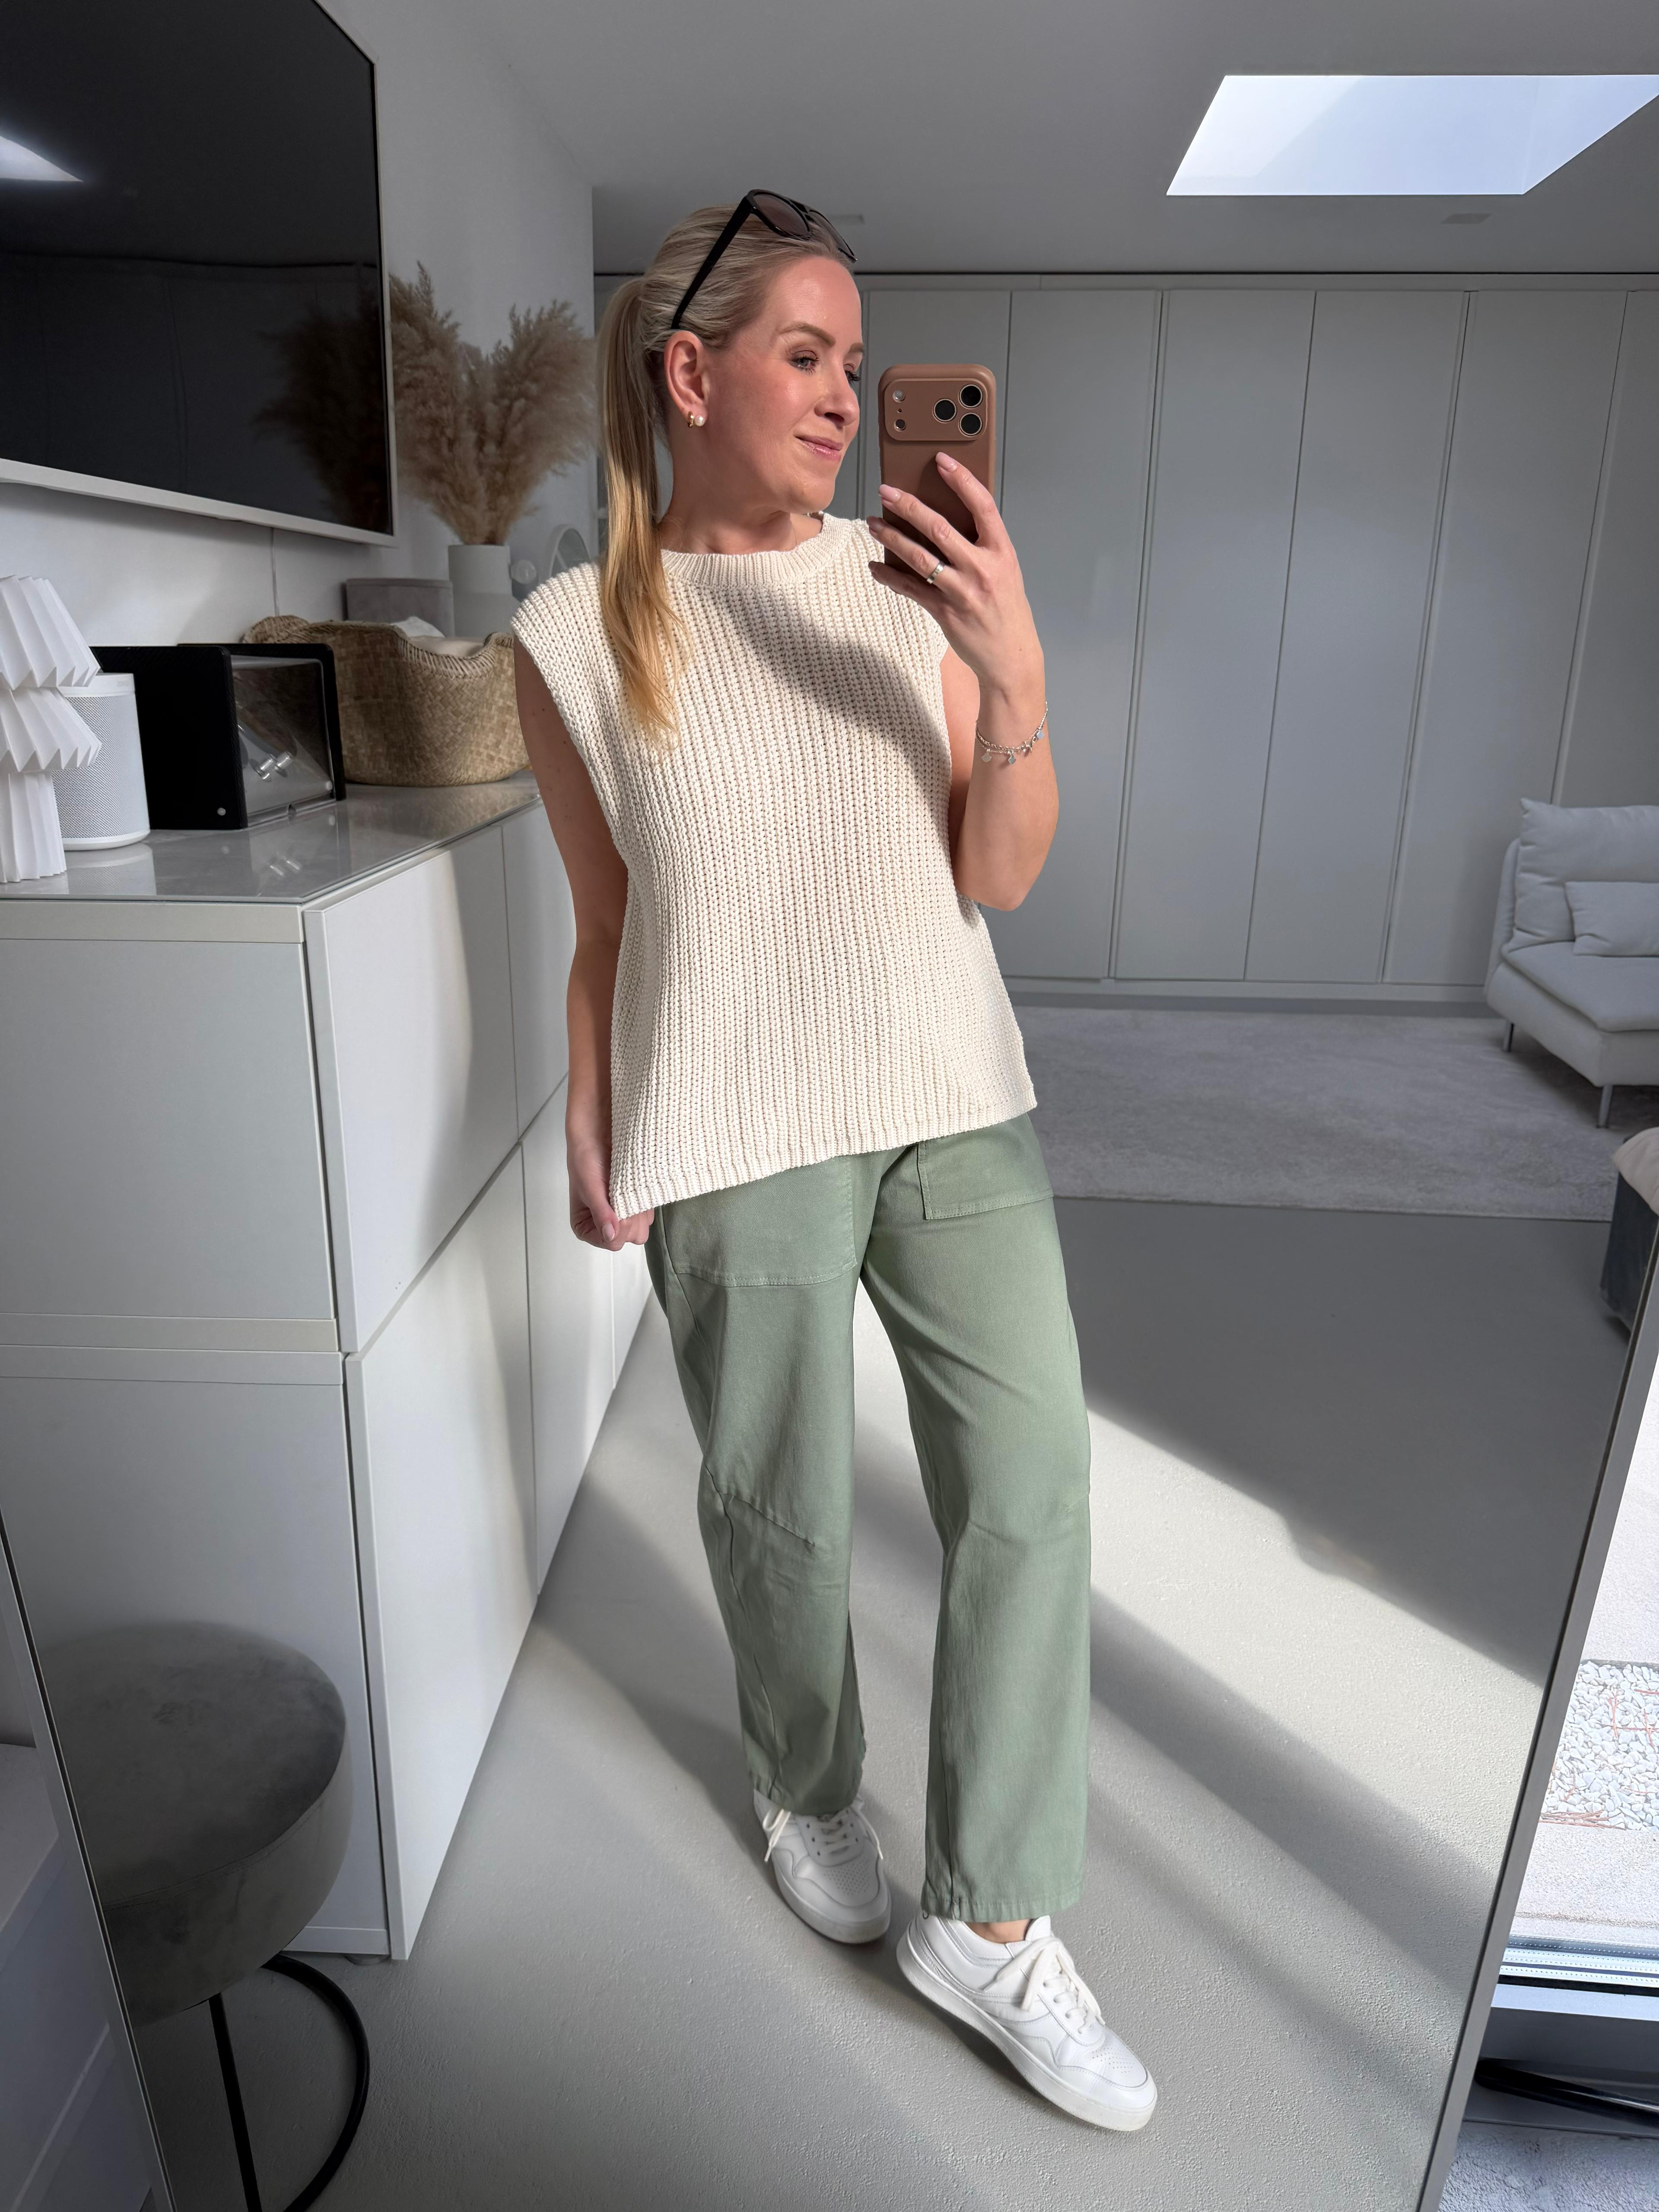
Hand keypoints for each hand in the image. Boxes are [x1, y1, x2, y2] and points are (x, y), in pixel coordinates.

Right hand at [569, 1138, 653, 1249]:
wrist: (597, 1136)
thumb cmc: (586, 1160)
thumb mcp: (589, 1187)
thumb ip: (600, 1213)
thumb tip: (610, 1235)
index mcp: (585, 1227)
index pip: (610, 1243)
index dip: (619, 1228)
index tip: (618, 1207)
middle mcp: (603, 1226)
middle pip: (628, 1238)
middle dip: (630, 1219)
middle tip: (623, 1195)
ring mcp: (619, 1216)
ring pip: (640, 1229)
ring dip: (639, 1211)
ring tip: (629, 1190)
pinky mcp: (633, 1205)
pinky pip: (646, 1216)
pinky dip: (645, 1205)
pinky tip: (636, 1189)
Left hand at [867, 460, 1043, 708]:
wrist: (1011, 657)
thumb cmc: (1007, 611)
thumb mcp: (1005, 572)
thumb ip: (982, 546)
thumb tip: (947, 521)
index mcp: (1001, 552)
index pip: (982, 506)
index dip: (961, 480)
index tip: (941, 460)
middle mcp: (982, 569)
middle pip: (940, 528)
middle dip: (909, 506)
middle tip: (886, 490)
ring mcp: (962, 592)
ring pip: (919, 557)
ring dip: (892, 537)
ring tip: (873, 523)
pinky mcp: (944, 612)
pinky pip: (910, 589)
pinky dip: (889, 577)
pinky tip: (874, 567)